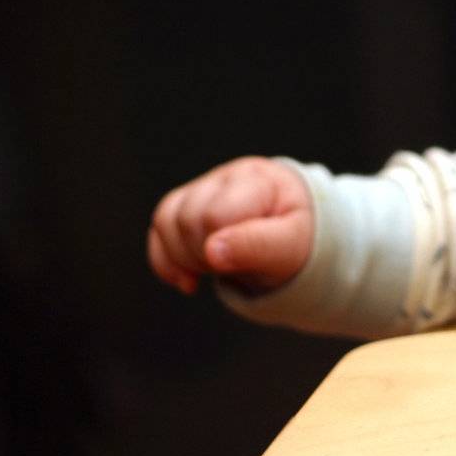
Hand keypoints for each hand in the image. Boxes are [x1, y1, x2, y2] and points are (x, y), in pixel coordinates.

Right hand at [147, 156, 312, 296]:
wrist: (295, 233)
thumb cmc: (296, 237)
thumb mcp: (290, 247)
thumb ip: (257, 247)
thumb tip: (214, 252)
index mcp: (260, 180)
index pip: (215, 215)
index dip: (222, 247)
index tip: (247, 261)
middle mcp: (229, 176)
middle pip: (187, 219)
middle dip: (204, 255)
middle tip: (235, 266)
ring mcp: (205, 186)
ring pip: (165, 221)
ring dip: (185, 259)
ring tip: (218, 267)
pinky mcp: (188, 202)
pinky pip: (158, 227)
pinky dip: (167, 261)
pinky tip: (189, 279)